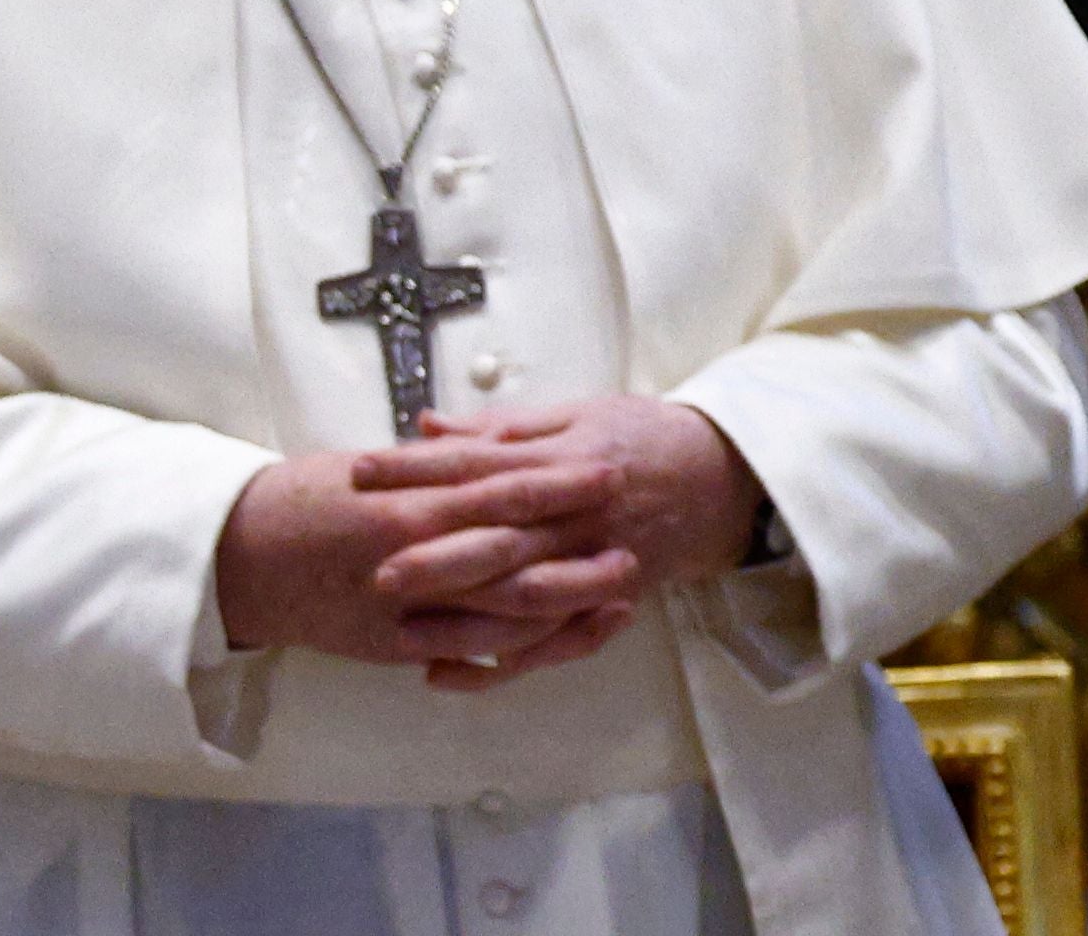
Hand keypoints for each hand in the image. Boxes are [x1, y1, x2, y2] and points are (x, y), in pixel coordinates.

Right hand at [214, 448, 640, 691]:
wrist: (237, 557)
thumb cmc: (297, 502)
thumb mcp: (362, 469)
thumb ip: (424, 463)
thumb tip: (475, 445)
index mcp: (402, 496)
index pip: (494, 483)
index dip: (554, 478)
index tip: (602, 464)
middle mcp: (409, 549)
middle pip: (513, 544)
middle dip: (577, 533)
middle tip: (633, 522)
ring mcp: (405, 603)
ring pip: (504, 604)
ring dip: (569, 592)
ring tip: (620, 578)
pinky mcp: (395, 644)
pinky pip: (472, 651)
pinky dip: (524, 645)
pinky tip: (564, 633)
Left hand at [353, 394, 762, 636]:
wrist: (726, 476)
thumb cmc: (640, 436)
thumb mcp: (573, 414)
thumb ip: (498, 428)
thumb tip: (426, 424)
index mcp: (560, 460)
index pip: (477, 464)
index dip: (418, 469)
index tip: (360, 471)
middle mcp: (576, 516)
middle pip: (499, 538)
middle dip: (436, 556)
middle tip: (374, 569)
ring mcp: (594, 563)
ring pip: (523, 599)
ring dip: (464, 618)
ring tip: (401, 629)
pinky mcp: (607, 600)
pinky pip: (551, 642)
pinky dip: (503, 663)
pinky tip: (448, 673)